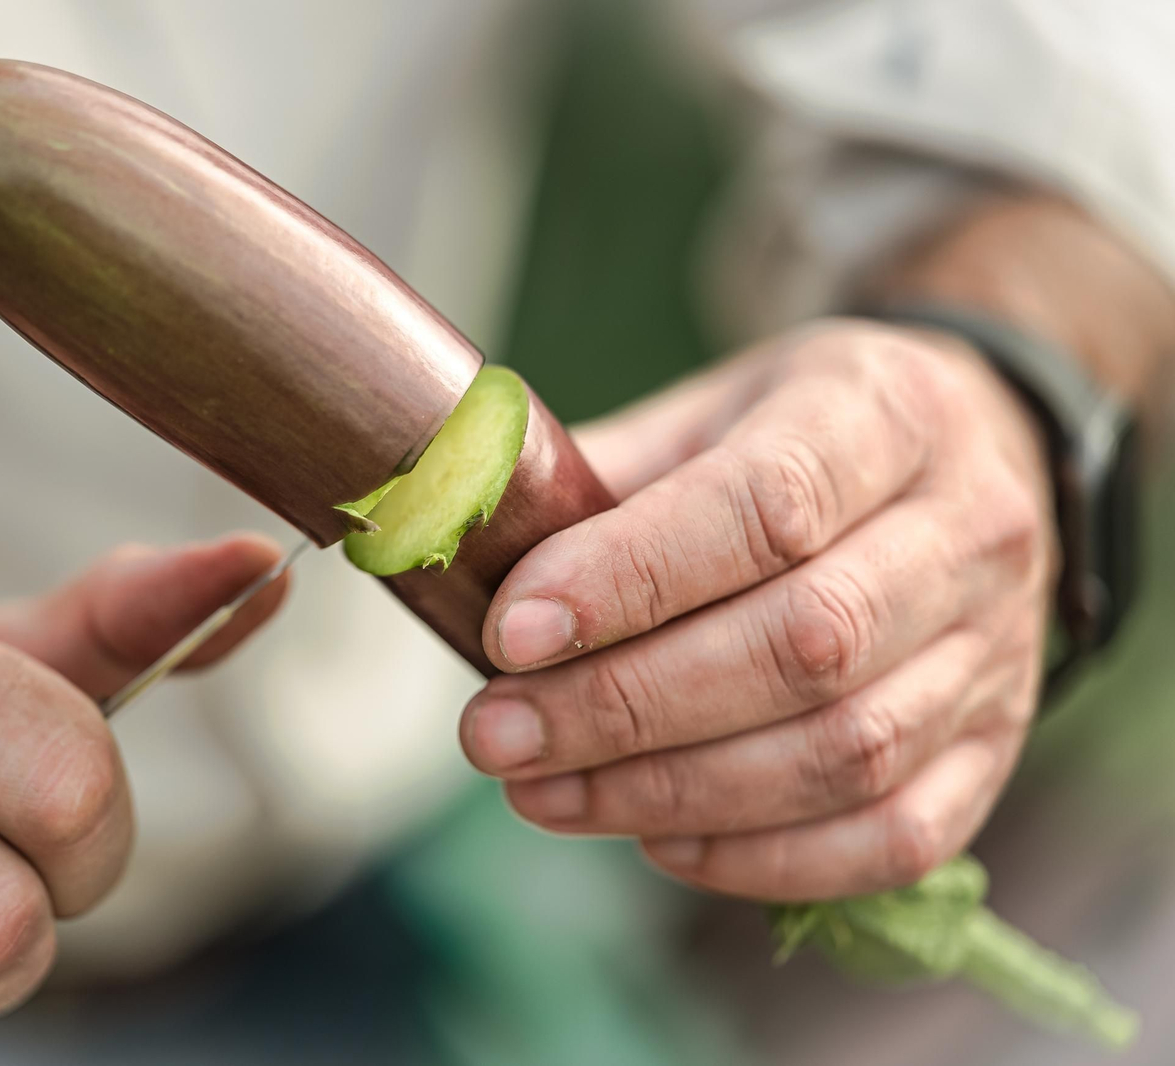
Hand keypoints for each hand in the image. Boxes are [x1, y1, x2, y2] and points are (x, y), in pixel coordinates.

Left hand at [460, 319, 1056, 899]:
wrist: (973, 452)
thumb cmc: (803, 435)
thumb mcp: (707, 409)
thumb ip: (598, 479)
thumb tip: (465, 554)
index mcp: (883, 413)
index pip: (765, 505)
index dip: (629, 579)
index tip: (512, 633)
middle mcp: (966, 531)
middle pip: (803, 645)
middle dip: (625, 706)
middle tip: (495, 735)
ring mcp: (998, 650)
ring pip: (845, 753)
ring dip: (672, 792)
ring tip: (543, 793)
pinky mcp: (997, 747)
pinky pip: (892, 836)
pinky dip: (763, 858)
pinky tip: (658, 840)